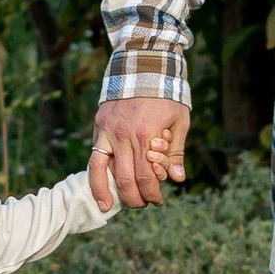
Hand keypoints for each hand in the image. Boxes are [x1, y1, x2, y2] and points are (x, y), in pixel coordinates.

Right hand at [90, 95, 189, 209]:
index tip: (158, 200)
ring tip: (107, 207)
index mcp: (146, 136)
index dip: (152, 193)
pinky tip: (97, 187)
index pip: (146, 177)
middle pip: (126, 180)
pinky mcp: (99, 126)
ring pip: (101, 170)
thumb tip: (177, 179)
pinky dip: (94, 174)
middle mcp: (124, 136)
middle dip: (135, 198)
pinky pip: (94, 156)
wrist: (143, 66)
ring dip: (106, 193)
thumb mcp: (180, 120)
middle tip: (142, 204)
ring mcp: (108, 131)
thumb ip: (176, 151)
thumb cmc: (166, 95)